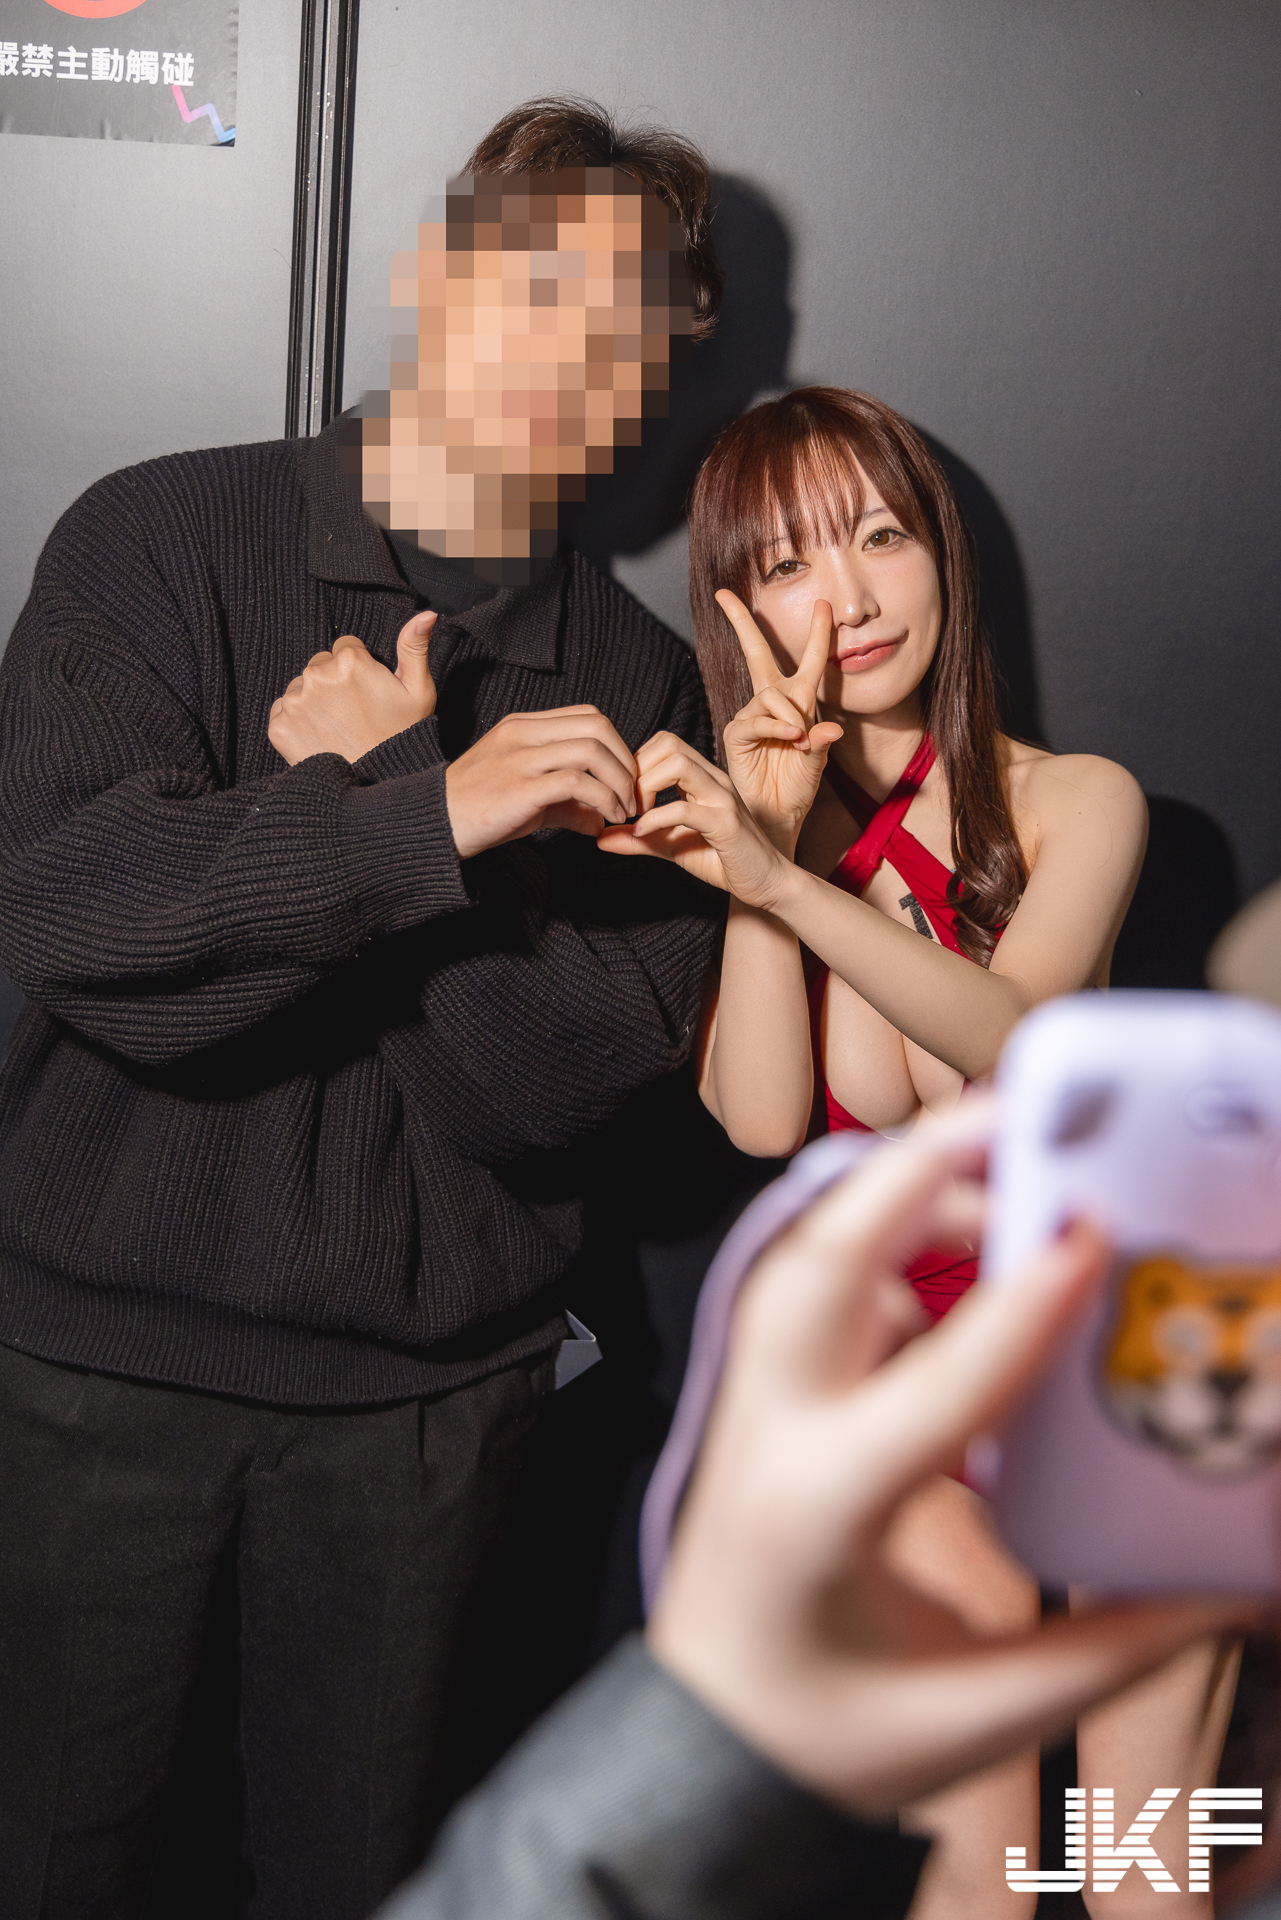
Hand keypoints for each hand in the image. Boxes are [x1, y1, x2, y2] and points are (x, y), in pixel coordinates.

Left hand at [268, 612, 436, 764]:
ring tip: (337, 727)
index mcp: (350, 661)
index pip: (346, 647)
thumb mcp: (418, 691)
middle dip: (334, 682)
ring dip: (314, 701)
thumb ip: (414, 646)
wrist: (377, 786)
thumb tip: (426, 614)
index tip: (368, 693)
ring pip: (301, 687)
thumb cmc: (402, 737)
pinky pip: (283, 710)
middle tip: (353, 713)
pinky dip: (296, 721)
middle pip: (320, 665)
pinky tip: (320, 737)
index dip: (360, 669)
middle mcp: (317, 676)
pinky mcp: (279, 726)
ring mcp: (296, 701)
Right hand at [444, 706, 638, 859]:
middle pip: (597, 725)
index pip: (588, 716)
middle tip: (633, 795)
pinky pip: (577, 782)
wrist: (434, 826)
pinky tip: (605, 820)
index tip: (625, 779)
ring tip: (623, 810)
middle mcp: (523, 734)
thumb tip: (601, 820)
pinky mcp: (520, 787)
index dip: (617, 746)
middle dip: (626, 761)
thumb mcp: (527, 797)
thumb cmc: (477, 811)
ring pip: (592, 749)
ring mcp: (520, 758)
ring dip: (620, 782)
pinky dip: (603, 800)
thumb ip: (567, 803)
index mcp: (523, 727)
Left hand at [597, 731, 789, 907]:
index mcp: (703, 778)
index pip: (664, 743)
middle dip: (637, 770)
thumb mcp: (671, 846)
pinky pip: (686, 808)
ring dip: (646, 787)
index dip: (636, 764)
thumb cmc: (721, 860)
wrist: (766, 884)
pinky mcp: (727, 824)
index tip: (623, 797)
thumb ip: (639, 839)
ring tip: (635, 816)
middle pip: (669, 743)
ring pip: (679, 764)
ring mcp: (723, 798)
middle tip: (625, 805)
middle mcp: (714, 779)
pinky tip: (642, 834)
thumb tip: (598, 838)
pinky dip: (656, 819)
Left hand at [648, 1106, 1261, 1816]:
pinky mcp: (763, 1399)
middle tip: (1020, 1123)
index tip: (1089, 1233)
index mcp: (824, 1511)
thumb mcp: (980, 1713)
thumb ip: (1114, 1646)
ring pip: (812, 1259)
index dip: (1020, 1306)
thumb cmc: (828, 1739)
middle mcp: (772, 1435)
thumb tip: (1233, 1587)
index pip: (934, 1386)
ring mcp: (752, 1406)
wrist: (703, 1750)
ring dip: (899, 1202)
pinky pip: (819, 1291)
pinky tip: (959, 1265)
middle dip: (915, 1175)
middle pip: (826, 1265)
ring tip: (1003, 1179)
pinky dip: (886, 1254)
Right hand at [715, 590, 843, 846]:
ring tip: (800, 739)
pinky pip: (756, 720)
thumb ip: (823, 743)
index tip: (824, 604)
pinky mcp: (736, 735)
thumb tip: (832, 729)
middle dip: (742, 623)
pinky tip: (791, 737)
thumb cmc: (797, 788)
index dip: (818, 632)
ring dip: (789, 713)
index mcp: (798, 703)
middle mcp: (771, 704)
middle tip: (724, 596)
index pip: (808, 661)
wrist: (777, 817)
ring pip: (770, 695)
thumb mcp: (819, 762)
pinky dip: (776, 726)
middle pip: (757, 653)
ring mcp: (751, 717)